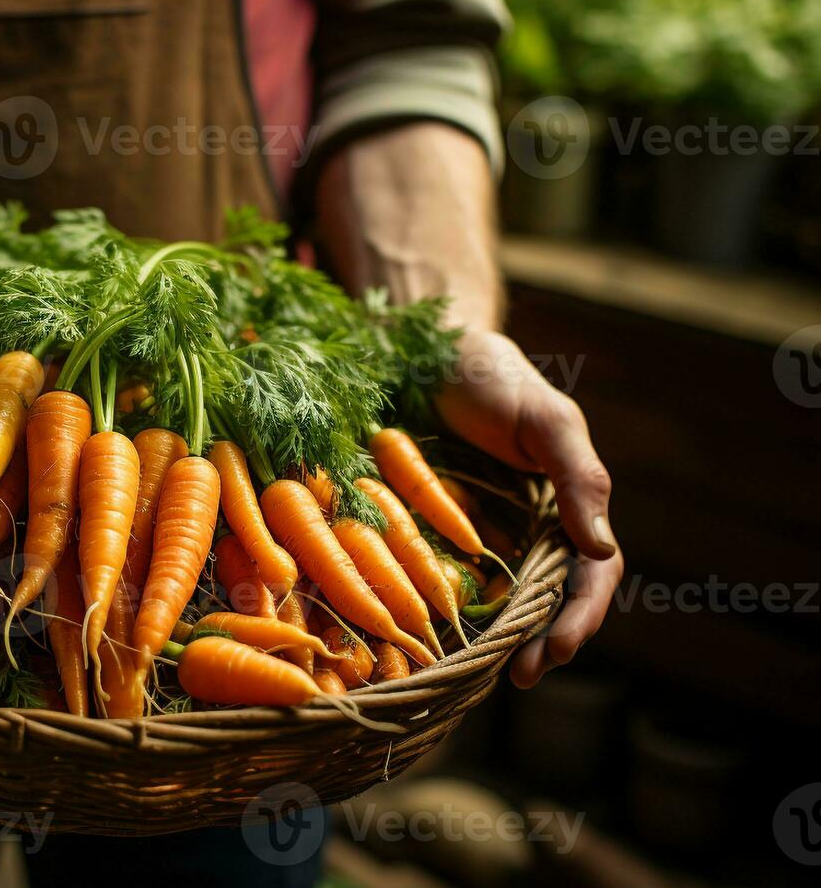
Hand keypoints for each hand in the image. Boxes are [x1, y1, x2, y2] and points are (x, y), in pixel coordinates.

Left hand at [433, 329, 622, 687]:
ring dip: (504, 639)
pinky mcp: (444, 528)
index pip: (591, 575)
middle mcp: (534, 524)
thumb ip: (581, 479)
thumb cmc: (495, 380)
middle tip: (522, 677)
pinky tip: (443, 639)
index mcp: (572, 504)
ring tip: (487, 674)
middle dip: (543, 641)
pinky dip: (458, 612)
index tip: (556, 650)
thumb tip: (601, 550)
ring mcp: (490, 530)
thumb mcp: (546, 421)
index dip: (580, 616)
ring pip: (508, 598)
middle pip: (552, 598)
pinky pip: (457, 577)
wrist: (428, 352)